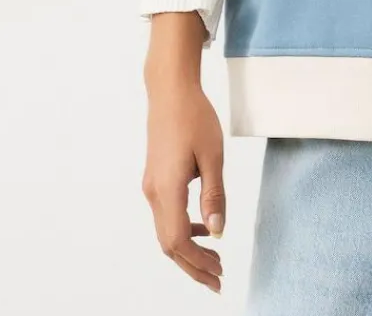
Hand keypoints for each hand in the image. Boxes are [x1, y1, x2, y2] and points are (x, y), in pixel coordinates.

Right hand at [142, 78, 225, 292]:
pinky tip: (203, 227)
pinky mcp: (154, 179)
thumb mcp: (213, 154)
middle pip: (169, 244)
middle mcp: (154, 192)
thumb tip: (217, 231)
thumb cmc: (194, 117)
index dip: (198, 262)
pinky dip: (183, 231)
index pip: (179, 240)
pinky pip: (166, 216)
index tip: (219, 273)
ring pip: (165, 232)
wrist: (170, 91)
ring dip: (188, 250)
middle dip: (193, 266)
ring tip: (214, 259)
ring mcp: (151, 186)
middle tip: (218, 279)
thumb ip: (214, 194)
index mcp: (168, 189)